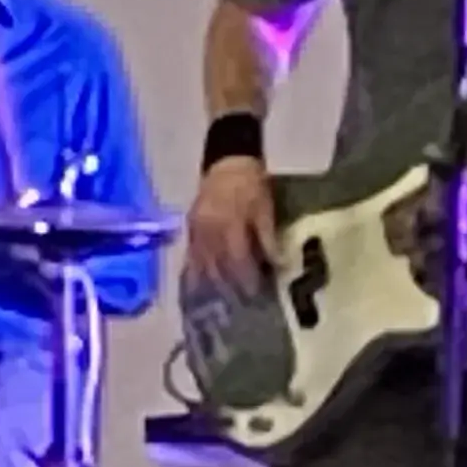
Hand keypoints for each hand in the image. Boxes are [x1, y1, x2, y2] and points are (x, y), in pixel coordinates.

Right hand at [186, 157, 277, 293]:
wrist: (227, 161)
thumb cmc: (251, 185)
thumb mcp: (265, 208)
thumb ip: (267, 237)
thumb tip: (276, 264)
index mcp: (229, 227)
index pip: (238, 262)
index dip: (247, 281)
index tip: (257, 297)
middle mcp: (209, 233)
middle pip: (218, 268)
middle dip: (229, 288)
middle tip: (241, 305)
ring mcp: (196, 232)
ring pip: (202, 265)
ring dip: (212, 284)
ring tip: (221, 301)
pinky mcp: (190, 229)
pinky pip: (191, 255)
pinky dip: (194, 272)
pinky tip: (196, 285)